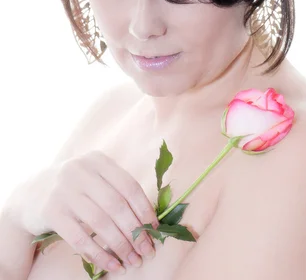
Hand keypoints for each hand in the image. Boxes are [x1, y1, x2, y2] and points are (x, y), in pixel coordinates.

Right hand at [5, 151, 158, 271]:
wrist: (30, 194)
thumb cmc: (74, 188)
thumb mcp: (93, 178)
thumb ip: (116, 190)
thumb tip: (151, 220)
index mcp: (97, 160)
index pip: (129, 186)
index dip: (145, 209)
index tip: (156, 229)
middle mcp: (80, 171)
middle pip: (117, 205)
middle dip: (135, 231)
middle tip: (147, 251)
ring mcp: (64, 190)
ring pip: (100, 222)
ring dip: (120, 246)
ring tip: (132, 261)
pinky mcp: (51, 211)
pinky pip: (80, 238)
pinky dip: (99, 254)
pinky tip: (111, 265)